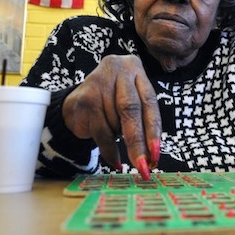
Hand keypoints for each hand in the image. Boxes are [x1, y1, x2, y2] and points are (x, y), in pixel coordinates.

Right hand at [62, 55, 161, 179]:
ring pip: (115, 122)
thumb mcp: (132, 102)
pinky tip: (115, 160)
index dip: (154, 129)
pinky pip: (100, 132)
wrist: (77, 101)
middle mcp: (116, 70)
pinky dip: (109, 149)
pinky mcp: (83, 99)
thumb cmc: (114, 103)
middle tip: (144, 166)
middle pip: (131, 110)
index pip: (149, 101)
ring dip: (120, 139)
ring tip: (120, 143)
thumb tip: (153, 155)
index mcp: (135, 68)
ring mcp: (97, 83)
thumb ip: (143, 120)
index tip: (157, 152)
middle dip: (138, 142)